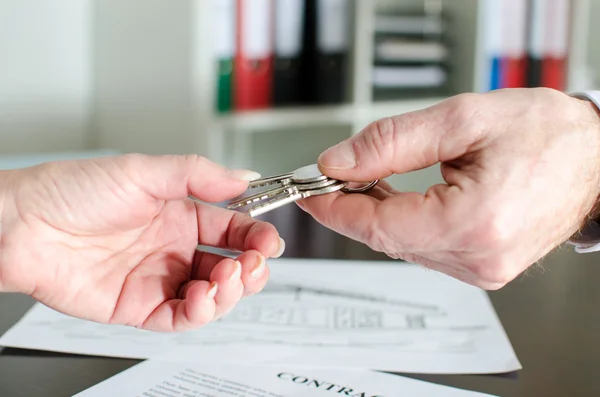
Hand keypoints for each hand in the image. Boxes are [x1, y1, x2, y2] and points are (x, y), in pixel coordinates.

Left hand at [0, 154, 283, 330]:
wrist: (23, 225)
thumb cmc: (73, 191)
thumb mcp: (144, 171)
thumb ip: (198, 175)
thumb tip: (245, 177)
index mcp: (181, 214)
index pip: (234, 229)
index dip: (256, 236)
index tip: (269, 240)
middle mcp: (175, 248)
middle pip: (231, 266)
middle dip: (251, 268)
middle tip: (253, 263)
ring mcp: (159, 278)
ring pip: (213, 295)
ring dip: (230, 291)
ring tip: (227, 278)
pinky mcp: (140, 306)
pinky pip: (181, 317)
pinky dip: (200, 312)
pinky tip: (203, 296)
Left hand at [299, 88, 599, 288]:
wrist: (596, 157)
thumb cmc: (548, 135)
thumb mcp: (463, 120)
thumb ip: (393, 142)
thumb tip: (340, 161)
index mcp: (475, 222)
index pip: (378, 226)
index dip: (336, 208)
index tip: (311, 192)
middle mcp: (479, 256)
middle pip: (386, 238)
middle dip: (353, 206)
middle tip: (333, 176)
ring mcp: (482, 268)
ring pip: (403, 246)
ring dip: (377, 213)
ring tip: (369, 178)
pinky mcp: (484, 267)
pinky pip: (425, 249)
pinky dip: (403, 223)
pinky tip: (399, 197)